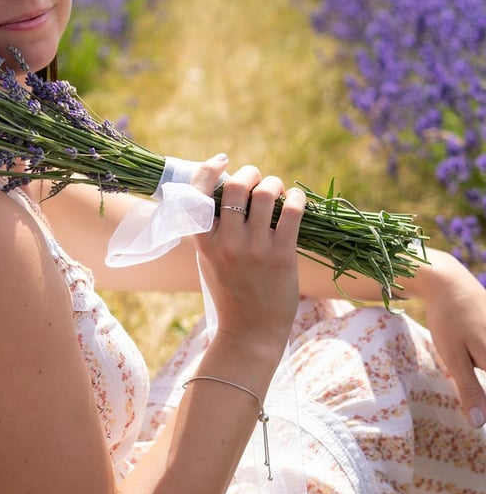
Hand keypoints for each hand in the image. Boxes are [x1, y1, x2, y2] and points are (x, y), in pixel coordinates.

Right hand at [189, 157, 305, 352]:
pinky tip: (295, 200)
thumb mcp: (208, 260)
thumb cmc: (230, 292)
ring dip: (274, 183)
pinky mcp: (282, 255)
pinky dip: (295, 198)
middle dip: (250, 173)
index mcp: (203, 242)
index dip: (209, 169)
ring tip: (278, 190)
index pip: (198, 192)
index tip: (222, 160)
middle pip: (237, 186)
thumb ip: (213, 229)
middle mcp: (226, 243)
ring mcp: (254, 249)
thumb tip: (229, 189)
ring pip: (266, 194)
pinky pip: (291, 212)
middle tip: (257, 178)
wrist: (250, 333)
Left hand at [416, 249, 485, 427]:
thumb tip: (481, 425)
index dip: (484, 401)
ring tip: (462, 349)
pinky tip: (470, 350)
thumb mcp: (453, 357)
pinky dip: (481, 358)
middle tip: (459, 354)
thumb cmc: (447, 319)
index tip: (472, 391)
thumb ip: (470, 390)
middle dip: (478, 379)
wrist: (448, 280)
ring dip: (479, 368)